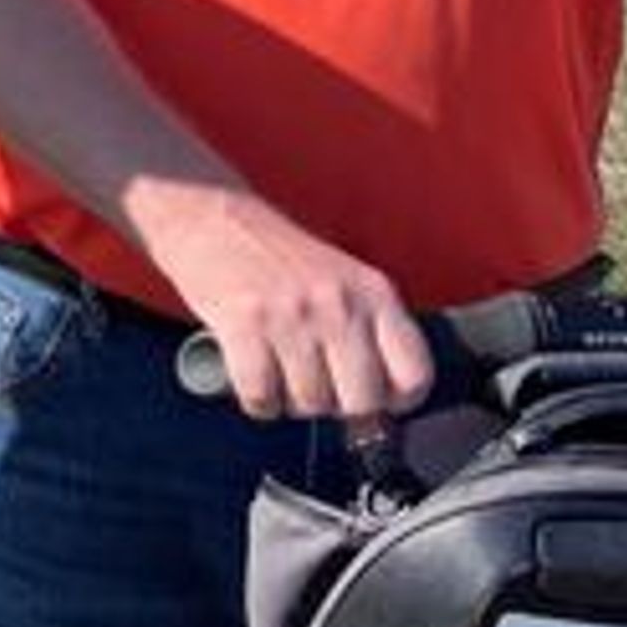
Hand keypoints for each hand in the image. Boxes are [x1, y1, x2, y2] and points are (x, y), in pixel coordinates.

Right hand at [154, 199, 434, 425]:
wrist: (212, 219)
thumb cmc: (277, 257)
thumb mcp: (343, 281)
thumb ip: (367, 331)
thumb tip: (379, 405)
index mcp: (373, 291)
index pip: (414, 374)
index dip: (395, 401)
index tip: (377, 400)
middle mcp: (339, 303)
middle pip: (362, 402)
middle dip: (338, 407)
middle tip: (321, 390)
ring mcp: (292, 315)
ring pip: (310, 404)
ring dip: (292, 402)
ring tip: (281, 373)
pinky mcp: (245, 325)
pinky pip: (262, 397)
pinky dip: (256, 400)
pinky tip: (254, 376)